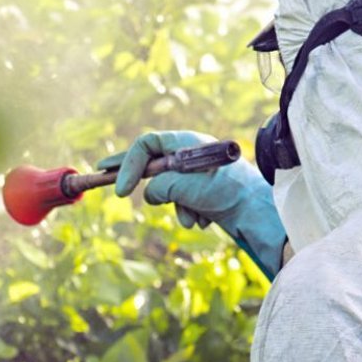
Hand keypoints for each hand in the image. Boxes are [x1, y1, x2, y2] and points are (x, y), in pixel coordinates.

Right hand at [98, 130, 288, 277]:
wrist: (258, 212)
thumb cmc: (226, 191)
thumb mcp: (185, 186)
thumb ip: (159, 187)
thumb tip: (149, 195)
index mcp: (186, 143)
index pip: (147, 145)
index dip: (128, 164)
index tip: (119, 189)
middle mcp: (190, 155)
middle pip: (151, 161)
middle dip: (134, 175)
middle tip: (103, 173)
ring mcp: (196, 174)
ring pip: (167, 190)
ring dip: (176, 207)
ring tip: (193, 214)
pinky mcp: (203, 193)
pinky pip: (182, 203)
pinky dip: (189, 213)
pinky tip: (206, 218)